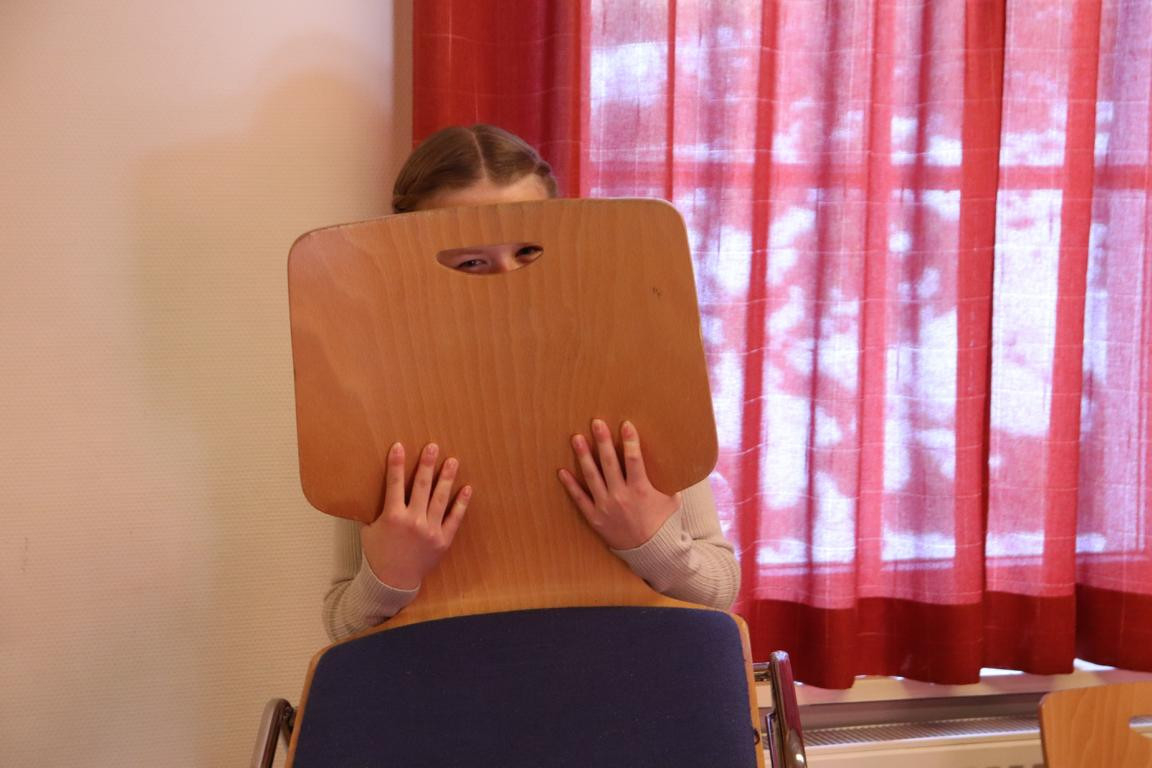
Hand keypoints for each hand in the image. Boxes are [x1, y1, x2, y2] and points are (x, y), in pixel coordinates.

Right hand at [360, 442, 470, 589]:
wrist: (392, 582)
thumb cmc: (378, 554)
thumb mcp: (369, 530)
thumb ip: (374, 510)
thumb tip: (369, 490)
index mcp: (392, 517)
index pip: (394, 484)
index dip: (397, 464)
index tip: (400, 445)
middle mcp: (413, 521)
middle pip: (421, 486)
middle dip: (426, 464)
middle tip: (433, 447)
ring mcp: (430, 530)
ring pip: (440, 498)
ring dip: (446, 478)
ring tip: (452, 461)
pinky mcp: (443, 540)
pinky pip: (455, 518)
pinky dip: (461, 503)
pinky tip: (467, 488)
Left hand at [558, 419, 680, 549]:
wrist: (652, 554)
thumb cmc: (664, 524)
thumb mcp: (672, 500)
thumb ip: (667, 480)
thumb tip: (671, 459)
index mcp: (642, 490)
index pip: (635, 460)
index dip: (630, 441)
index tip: (625, 424)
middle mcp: (621, 496)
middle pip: (610, 463)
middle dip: (603, 441)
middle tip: (596, 422)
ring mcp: (606, 507)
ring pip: (592, 477)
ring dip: (584, 456)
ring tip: (576, 439)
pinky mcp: (595, 518)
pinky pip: (579, 499)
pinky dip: (570, 485)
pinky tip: (562, 471)